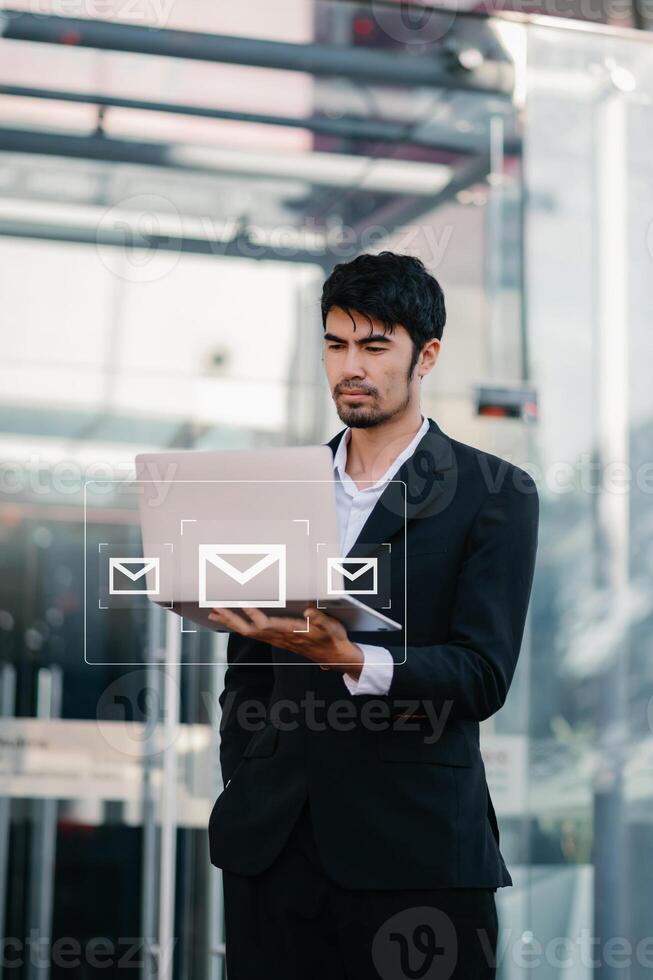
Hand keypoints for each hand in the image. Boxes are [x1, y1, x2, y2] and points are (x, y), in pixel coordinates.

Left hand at [208, 606, 362, 676]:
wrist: (335, 657)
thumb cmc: (333, 640)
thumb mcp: (333, 628)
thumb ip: (320, 619)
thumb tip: (308, 611)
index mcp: (291, 632)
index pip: (266, 624)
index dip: (252, 613)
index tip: (239, 601)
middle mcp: (280, 638)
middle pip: (249, 630)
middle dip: (231, 619)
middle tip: (215, 607)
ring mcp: (276, 640)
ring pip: (248, 632)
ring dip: (230, 622)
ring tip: (214, 613)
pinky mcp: (276, 640)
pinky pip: (253, 634)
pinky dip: (239, 626)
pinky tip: (232, 621)